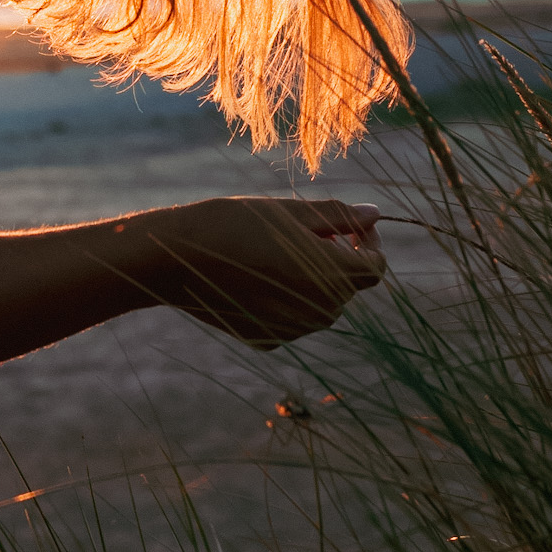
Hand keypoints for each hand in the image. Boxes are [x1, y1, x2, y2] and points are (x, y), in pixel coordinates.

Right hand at [151, 197, 385, 348]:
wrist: (176, 259)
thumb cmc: (234, 225)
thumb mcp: (289, 212)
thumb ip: (337, 217)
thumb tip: (374, 214)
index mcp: (332, 277)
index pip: (375, 267)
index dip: (369, 243)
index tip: (349, 227)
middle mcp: (318, 312)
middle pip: (348, 286)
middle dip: (338, 259)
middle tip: (304, 232)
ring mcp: (293, 331)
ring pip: (321, 305)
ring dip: (313, 280)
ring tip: (276, 252)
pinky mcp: (267, 339)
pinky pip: (293, 319)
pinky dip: (286, 299)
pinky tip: (255, 276)